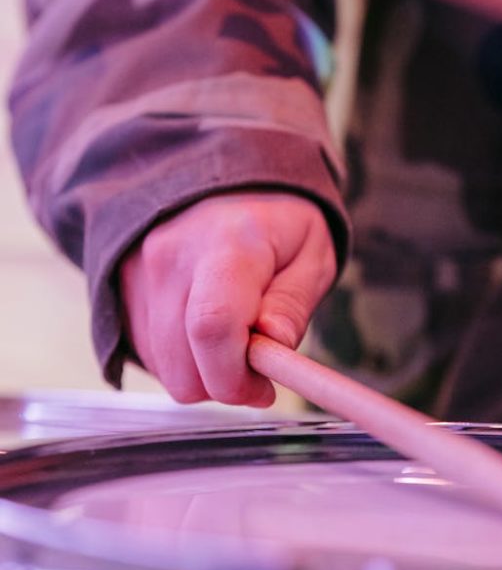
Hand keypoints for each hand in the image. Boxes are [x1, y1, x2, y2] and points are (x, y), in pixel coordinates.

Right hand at [119, 192, 336, 405]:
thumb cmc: (276, 221)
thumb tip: (272, 347)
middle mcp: (171, 257)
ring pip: (163, 368)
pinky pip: (147, 356)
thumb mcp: (312, 253)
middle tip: (255, 365)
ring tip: (232, 338)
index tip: (264, 387)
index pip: (212, 327)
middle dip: (224, 383)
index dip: (236, 377)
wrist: (222, 182)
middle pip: (182, 364)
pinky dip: (180, 359)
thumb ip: (293, 304)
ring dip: (202, 372)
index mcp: (228, 244)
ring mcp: (139, 273)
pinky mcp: (121, 289)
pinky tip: (202, 330)